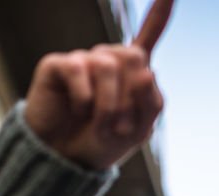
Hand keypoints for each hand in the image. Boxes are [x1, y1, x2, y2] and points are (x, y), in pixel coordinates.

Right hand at [23, 0, 173, 169]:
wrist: (66, 159)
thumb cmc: (101, 142)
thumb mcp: (138, 131)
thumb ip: (151, 104)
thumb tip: (148, 71)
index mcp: (132, 73)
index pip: (149, 36)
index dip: (159, 13)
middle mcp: (108, 61)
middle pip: (133, 57)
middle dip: (131, 98)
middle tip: (120, 127)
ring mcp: (84, 61)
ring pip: (107, 65)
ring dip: (109, 105)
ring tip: (102, 126)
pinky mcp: (59, 65)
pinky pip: (79, 70)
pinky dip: (85, 98)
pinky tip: (80, 110)